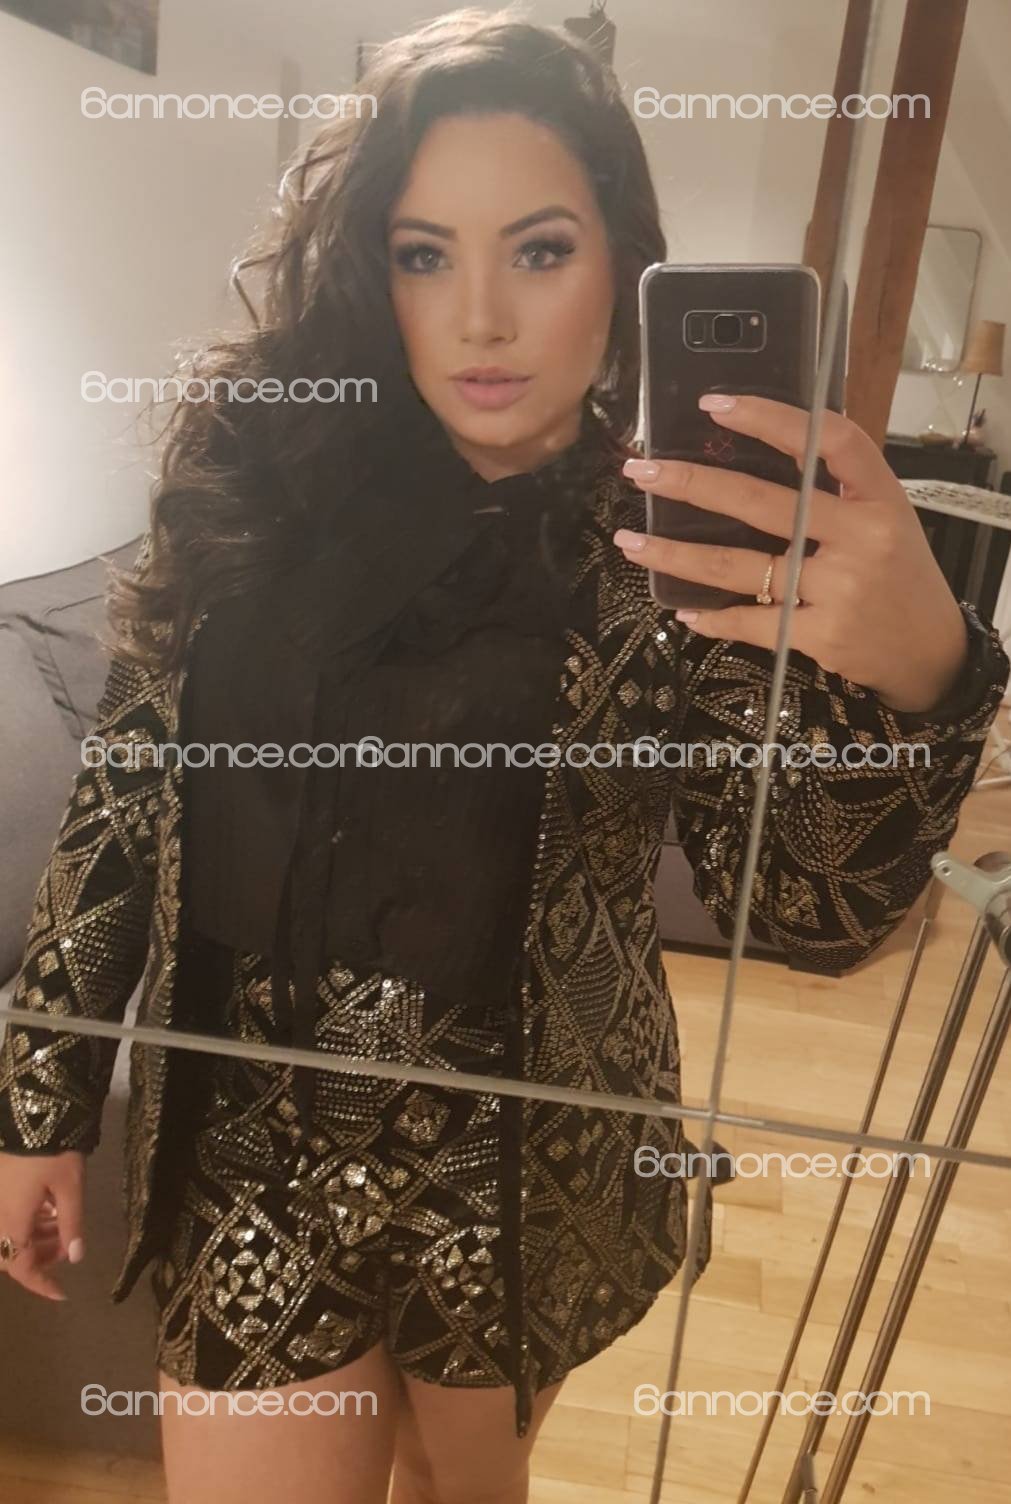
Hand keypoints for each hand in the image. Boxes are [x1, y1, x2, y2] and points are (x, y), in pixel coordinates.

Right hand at [0, 1150, 85, 1299]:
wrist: (30, 1110)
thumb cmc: (53, 1151)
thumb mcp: (71, 1187)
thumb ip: (72, 1223)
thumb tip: (75, 1257)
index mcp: (12, 1222)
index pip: (22, 1268)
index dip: (41, 1284)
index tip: (62, 1293)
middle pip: (12, 1252)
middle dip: (39, 1257)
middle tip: (65, 1247)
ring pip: (10, 1233)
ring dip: (35, 1236)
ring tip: (62, 1223)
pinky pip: (8, 1213)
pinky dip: (28, 1217)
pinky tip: (49, 1205)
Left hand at [614, 394, 969, 714]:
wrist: (930, 651)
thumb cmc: (898, 574)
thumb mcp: (885, 516)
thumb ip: (835, 487)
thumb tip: (759, 451)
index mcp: (878, 498)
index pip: (827, 441)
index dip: (771, 418)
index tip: (716, 405)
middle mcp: (859, 539)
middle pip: (761, 502)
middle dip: (693, 484)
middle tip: (642, 470)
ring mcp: (837, 589)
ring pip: (738, 567)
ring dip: (676, 555)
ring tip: (631, 542)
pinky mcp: (819, 635)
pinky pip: (750, 621)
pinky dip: (713, 617)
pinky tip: (684, 610)